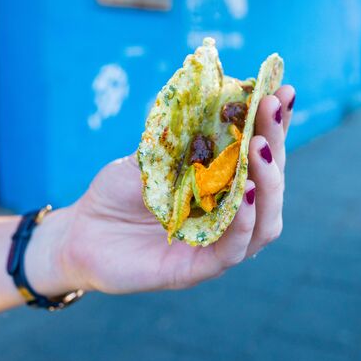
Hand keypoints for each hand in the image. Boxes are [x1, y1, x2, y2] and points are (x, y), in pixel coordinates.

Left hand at [57, 86, 295, 293]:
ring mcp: (217, 243)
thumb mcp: (150, 154)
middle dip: (275, 144)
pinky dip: (245, 221)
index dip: (275, 124)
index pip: (260, 154)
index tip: (281, 91)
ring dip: (269, 184)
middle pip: (270, 185)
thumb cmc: (116, 192)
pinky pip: (234, 249)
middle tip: (270, 110)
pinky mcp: (198, 269)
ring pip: (266, 222)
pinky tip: (246, 191)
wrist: (79, 233)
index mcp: (223, 185)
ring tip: (261, 148)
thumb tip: (213, 93)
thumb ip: (182, 135)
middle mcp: (229, 215)